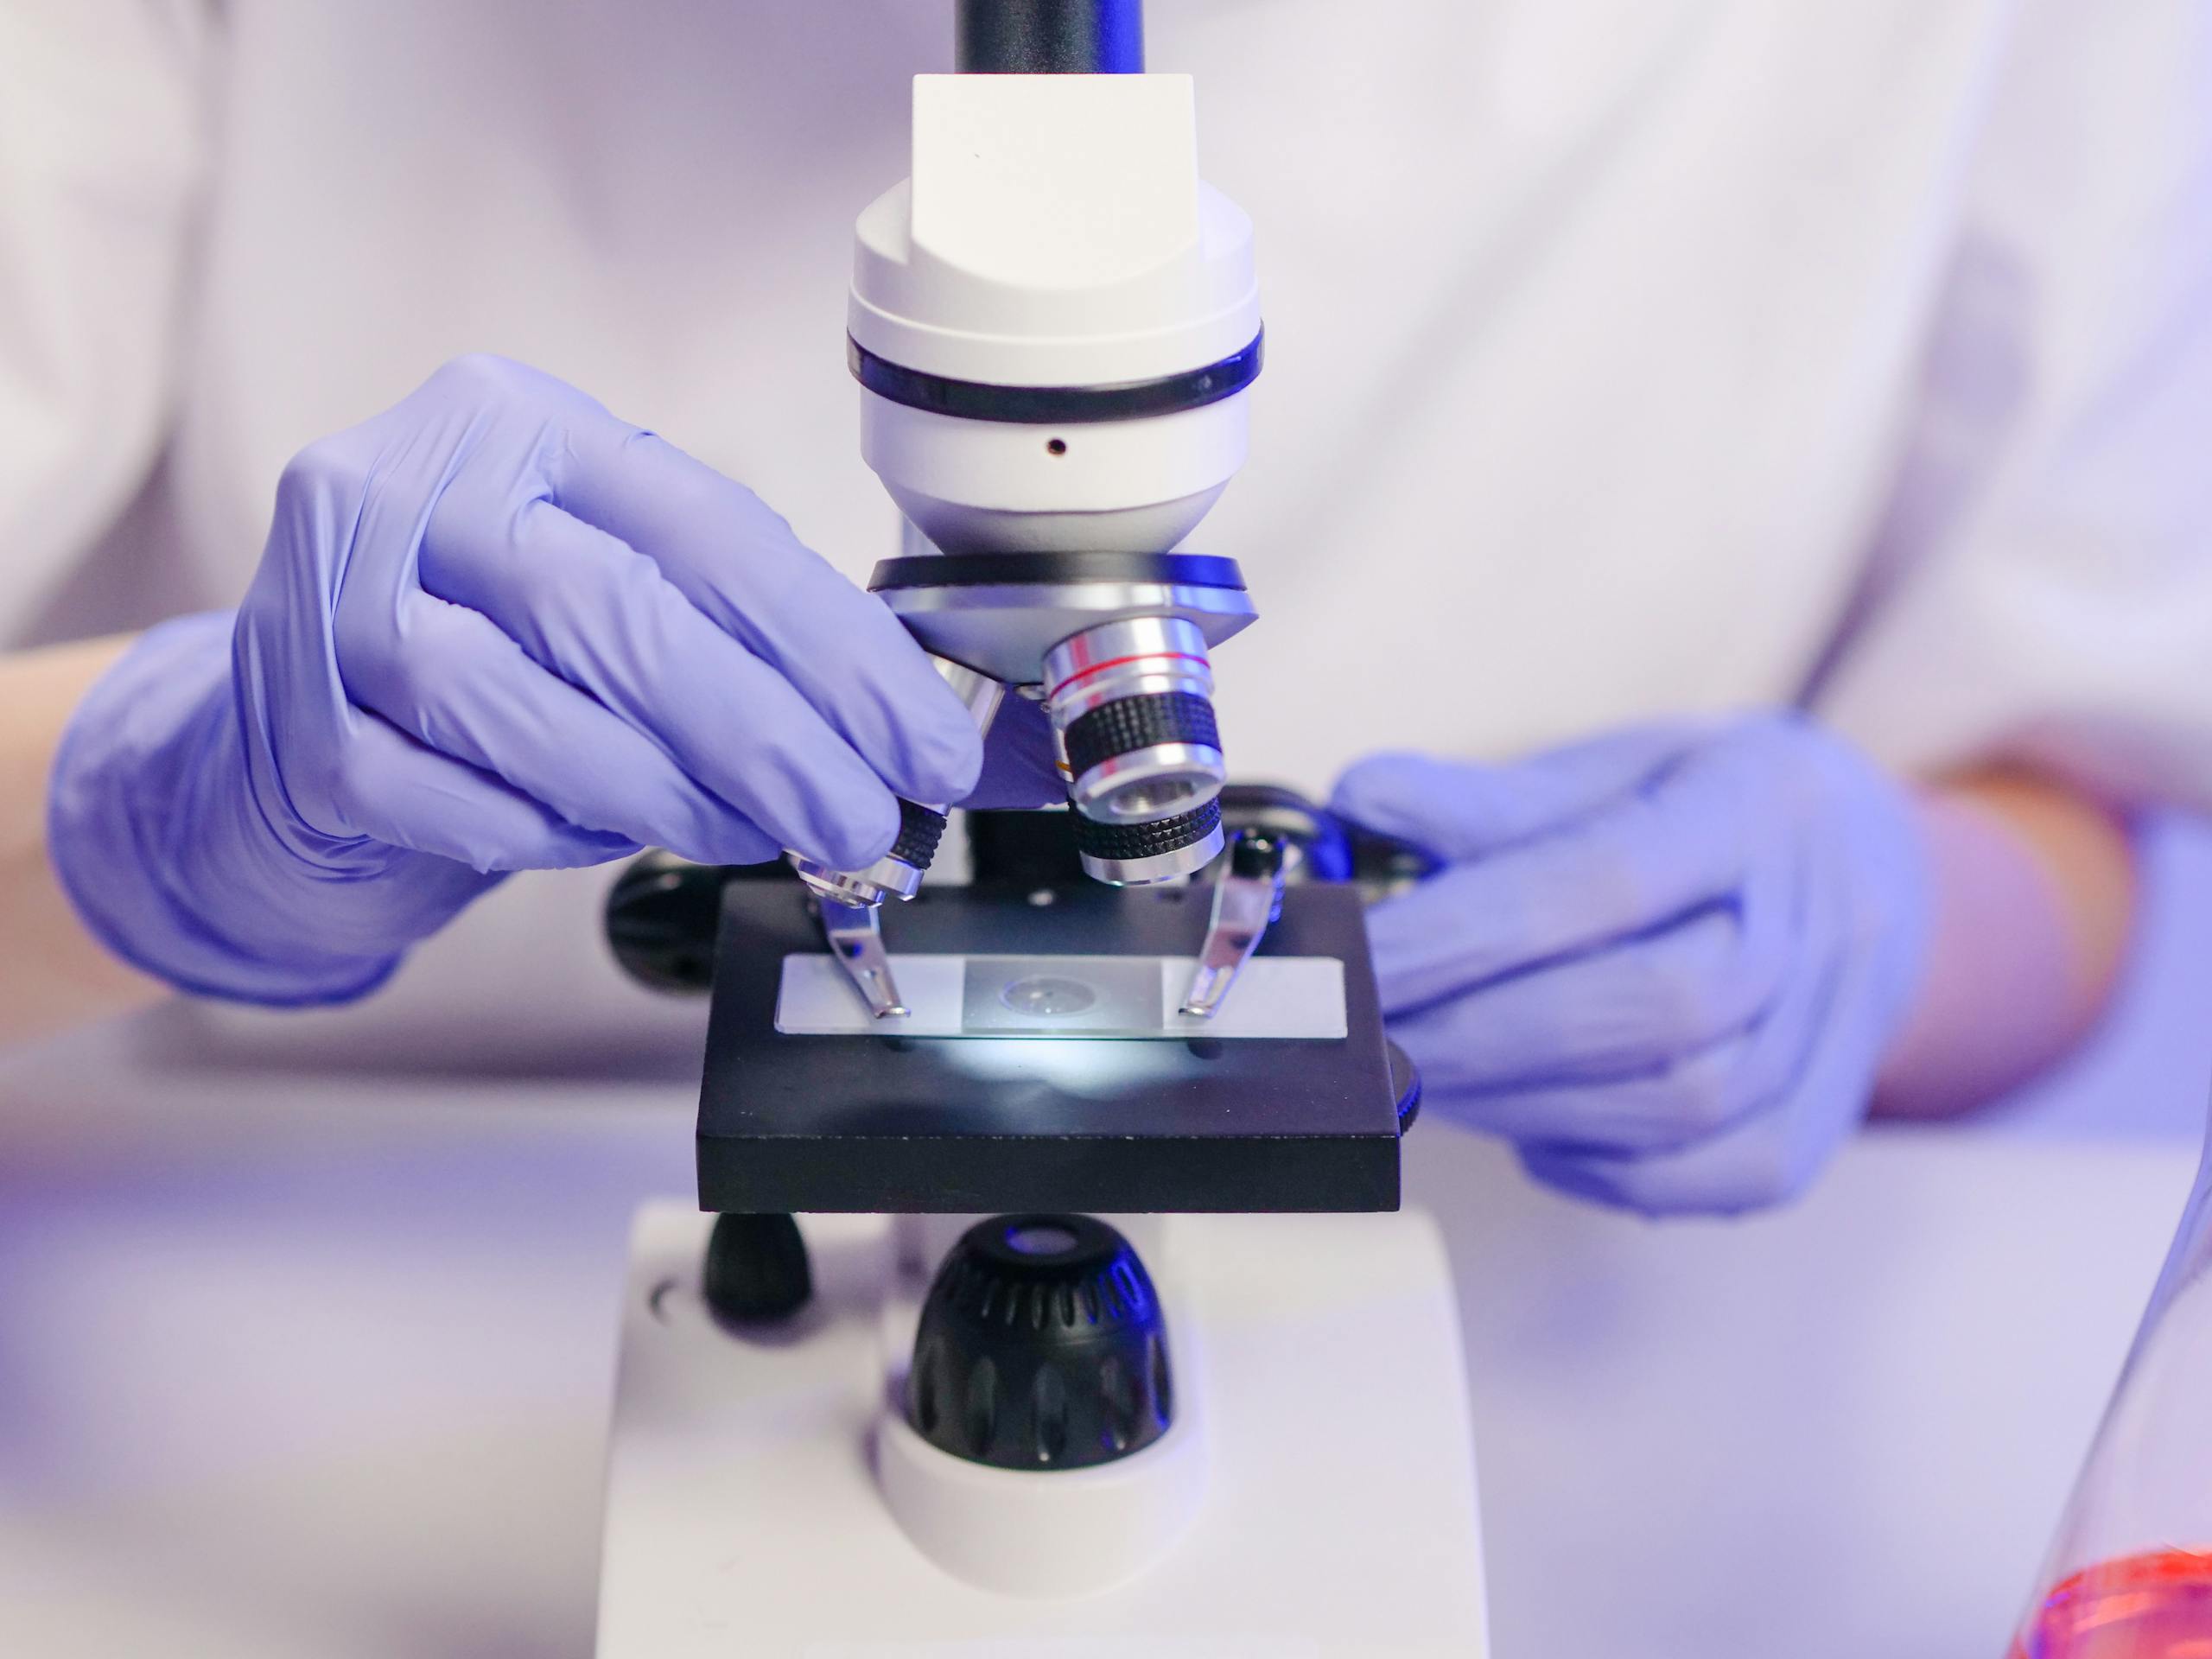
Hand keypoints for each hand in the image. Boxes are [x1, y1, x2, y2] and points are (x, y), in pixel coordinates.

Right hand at [49, 355, 997, 1003]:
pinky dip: (549, 832)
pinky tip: (595, 835)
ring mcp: (330, 602)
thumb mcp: (609, 590)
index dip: (839, 651)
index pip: (712, 533)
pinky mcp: (294, 727)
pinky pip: (452, 799)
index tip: (928, 746)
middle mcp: (410, 485)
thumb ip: (739, 633)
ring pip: (525, 708)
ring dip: (666, 791)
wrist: (289, 739)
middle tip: (859, 821)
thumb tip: (920, 735)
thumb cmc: (493, 653)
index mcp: (520, 423)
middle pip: (621, 614)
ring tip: (746, 832)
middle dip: (770, 736)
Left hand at [1331, 716, 1933, 1215]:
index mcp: (1754, 804)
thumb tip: (1356, 799)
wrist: (1857, 861)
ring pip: (1681, 1105)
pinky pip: (1716, 1176)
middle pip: (1652, 1005)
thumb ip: (1485, 800)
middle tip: (1366, 1038)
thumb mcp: (1602, 770)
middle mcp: (1821, 918)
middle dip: (1477, 1034)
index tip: (1348, 963)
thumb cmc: (1690, 810)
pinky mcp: (1821, 1123)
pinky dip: (1606, 1171)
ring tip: (1428, 1078)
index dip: (1461, 934)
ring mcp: (1836, 1030)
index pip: (1602, 881)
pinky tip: (1532, 1135)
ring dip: (1523, 1106)